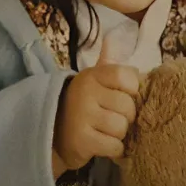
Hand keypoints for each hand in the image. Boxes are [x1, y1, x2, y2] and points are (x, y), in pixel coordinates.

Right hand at [53, 37, 140, 172]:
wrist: (53, 134)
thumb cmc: (82, 105)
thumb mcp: (93, 80)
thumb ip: (108, 63)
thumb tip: (113, 36)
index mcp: (92, 75)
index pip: (127, 77)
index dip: (132, 90)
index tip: (121, 95)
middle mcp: (85, 92)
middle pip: (128, 107)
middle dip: (125, 117)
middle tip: (111, 117)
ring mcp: (82, 116)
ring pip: (122, 128)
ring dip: (118, 134)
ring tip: (105, 131)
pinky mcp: (82, 140)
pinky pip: (115, 147)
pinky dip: (113, 149)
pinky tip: (101, 143)